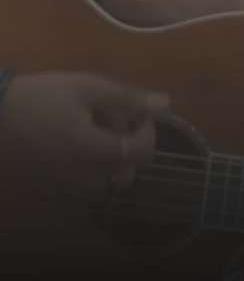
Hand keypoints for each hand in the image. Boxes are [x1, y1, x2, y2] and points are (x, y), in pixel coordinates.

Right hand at [0, 71, 169, 204]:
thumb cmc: (40, 97)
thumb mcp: (86, 87)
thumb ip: (127, 99)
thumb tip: (166, 104)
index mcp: (95, 153)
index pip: (141, 153)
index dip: (147, 131)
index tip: (136, 111)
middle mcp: (85, 179)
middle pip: (127, 169)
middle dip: (128, 142)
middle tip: (110, 116)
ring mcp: (68, 190)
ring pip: (107, 179)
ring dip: (111, 155)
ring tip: (91, 126)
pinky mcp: (55, 192)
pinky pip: (86, 184)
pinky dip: (92, 165)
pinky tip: (76, 141)